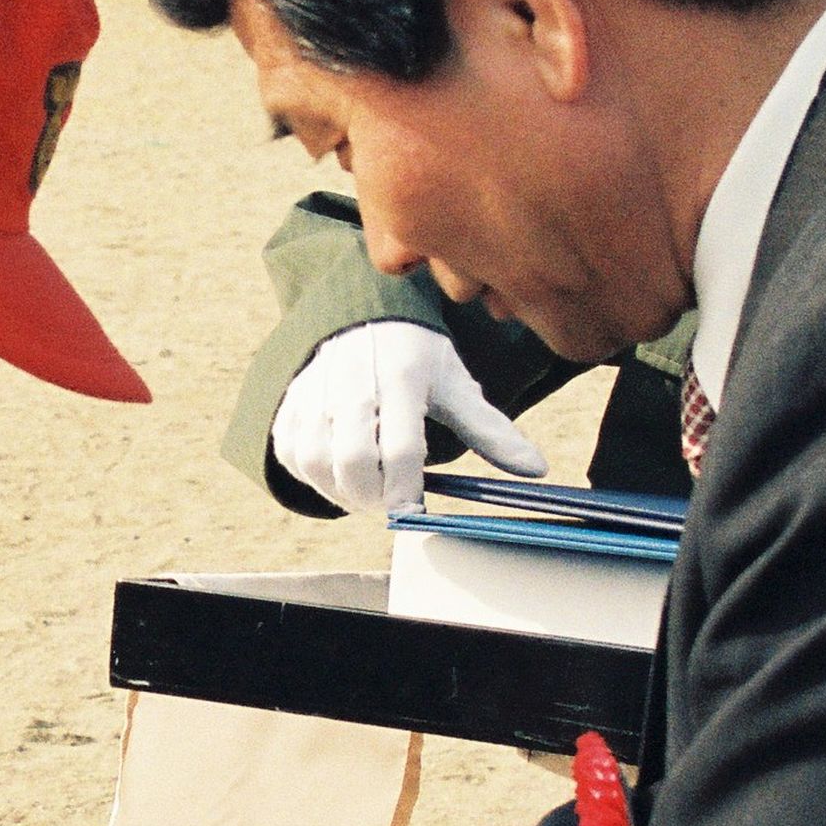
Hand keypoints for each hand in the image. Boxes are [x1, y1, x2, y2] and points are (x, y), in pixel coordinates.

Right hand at [271, 318, 545, 514]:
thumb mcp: (456, 385)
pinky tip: (338, 475)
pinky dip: (313, 476)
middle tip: (390, 504)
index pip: (403, 448)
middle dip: (373, 498)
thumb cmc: (416, 357)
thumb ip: (491, 431)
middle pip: (354, 462)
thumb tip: (535, 470)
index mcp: (402, 375)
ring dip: (341, 492)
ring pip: (316, 462)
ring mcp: (314, 390)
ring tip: (366, 494)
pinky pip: (291, 454)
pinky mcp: (290, 402)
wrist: (362, 317)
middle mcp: (353, 381)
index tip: (416, 508)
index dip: (408, 489)